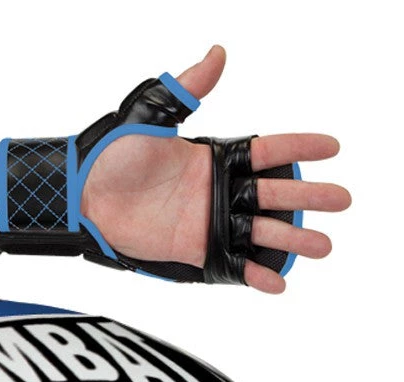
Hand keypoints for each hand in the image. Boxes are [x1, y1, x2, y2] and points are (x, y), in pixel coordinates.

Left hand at [79, 45, 350, 292]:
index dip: (300, 148)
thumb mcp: (149, 115)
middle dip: (309, 197)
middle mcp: (216, 190)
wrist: (83, 196)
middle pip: (274, 193)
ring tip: (324, 246)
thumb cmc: (112, 154)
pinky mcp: (193, 251)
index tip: (332, 148)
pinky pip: (230, 265)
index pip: (267, 150)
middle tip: (342, 201)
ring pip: (259, 231)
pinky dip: (253, 276)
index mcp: (213, 156)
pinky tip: (277, 283)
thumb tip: (217, 53)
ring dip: (291, 239)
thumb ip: (186, 89)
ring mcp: (207, 222)